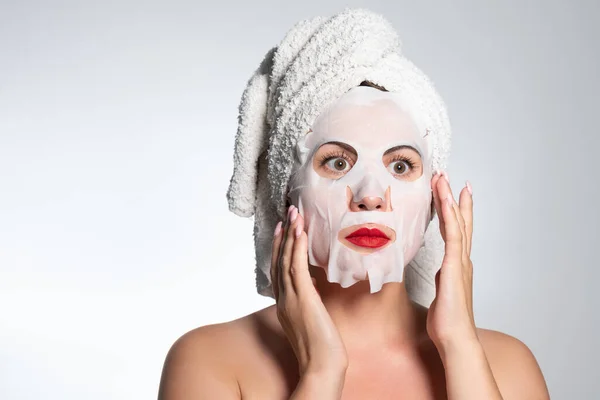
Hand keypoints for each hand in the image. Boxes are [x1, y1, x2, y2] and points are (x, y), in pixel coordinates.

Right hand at [271, 205, 347, 375]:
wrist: (322, 366)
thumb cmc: (320, 347)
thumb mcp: (311, 318)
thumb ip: (308, 301)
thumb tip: (312, 285)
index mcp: (284, 304)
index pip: (277, 270)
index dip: (279, 248)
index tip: (283, 230)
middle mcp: (283, 299)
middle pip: (278, 261)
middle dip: (283, 235)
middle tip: (287, 214)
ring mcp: (291, 299)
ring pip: (286, 261)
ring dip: (291, 236)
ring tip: (294, 215)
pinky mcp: (303, 299)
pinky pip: (297, 268)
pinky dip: (297, 248)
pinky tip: (301, 233)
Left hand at [426, 171, 476, 353]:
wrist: (455, 338)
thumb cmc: (448, 321)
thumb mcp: (442, 293)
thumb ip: (443, 279)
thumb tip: (440, 273)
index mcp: (457, 264)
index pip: (455, 231)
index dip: (453, 210)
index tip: (450, 192)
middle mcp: (461, 259)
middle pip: (459, 221)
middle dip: (453, 197)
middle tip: (448, 176)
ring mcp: (460, 262)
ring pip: (456, 223)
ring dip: (450, 199)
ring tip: (445, 179)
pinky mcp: (455, 266)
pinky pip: (454, 235)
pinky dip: (452, 216)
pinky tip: (447, 200)